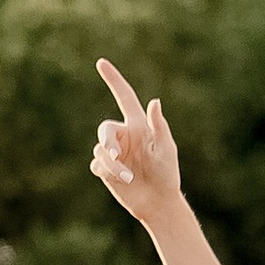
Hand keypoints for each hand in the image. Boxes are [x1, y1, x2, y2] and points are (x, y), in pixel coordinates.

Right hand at [90, 60, 181, 222]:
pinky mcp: (106, 169)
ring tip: (129, 178)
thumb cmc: (167, 174)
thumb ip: (159, 126)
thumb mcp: (166, 150)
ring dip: (113, 165)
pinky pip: (97, 165)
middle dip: (108, 142)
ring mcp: (114, 153)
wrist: (158, 202)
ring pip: (100, 150)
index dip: (113, 80)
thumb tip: (155, 101)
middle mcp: (124, 136)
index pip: (124, 98)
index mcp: (138, 126)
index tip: (101, 62)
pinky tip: (120, 181)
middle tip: (115, 155)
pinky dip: (107, 173)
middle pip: (105, 130)